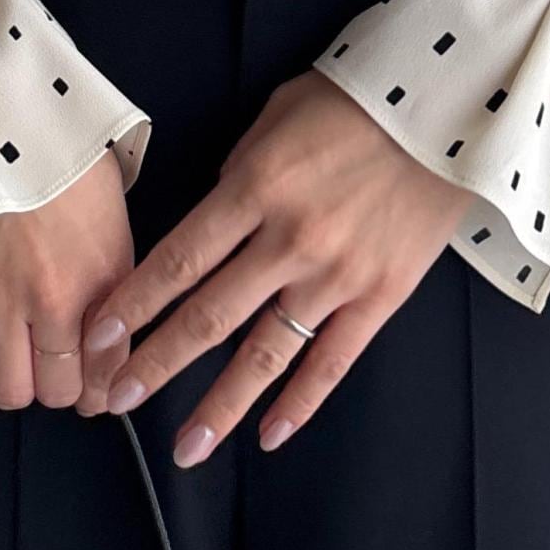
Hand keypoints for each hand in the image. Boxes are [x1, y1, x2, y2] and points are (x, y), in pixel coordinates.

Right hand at [0, 146, 132, 407]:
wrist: (1, 113)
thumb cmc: (65, 153)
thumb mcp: (113, 210)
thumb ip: (115, 271)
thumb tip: (114, 320)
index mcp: (107, 276)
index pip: (113, 370)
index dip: (105, 390)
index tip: (97, 388)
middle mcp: (58, 300)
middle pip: (60, 391)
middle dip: (61, 388)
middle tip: (54, 368)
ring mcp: (1, 298)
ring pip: (11, 391)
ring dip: (16, 383)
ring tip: (15, 360)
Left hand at [78, 70, 474, 464]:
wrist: (449, 109)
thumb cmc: (358, 100)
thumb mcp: (278, 115)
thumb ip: (240, 173)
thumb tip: (213, 218)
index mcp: (257, 187)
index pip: (179, 259)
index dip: (135, 303)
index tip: (99, 337)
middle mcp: (291, 239)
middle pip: (209, 316)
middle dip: (156, 364)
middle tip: (115, 400)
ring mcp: (338, 274)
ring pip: (266, 354)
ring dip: (219, 405)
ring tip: (185, 449)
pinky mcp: (382, 295)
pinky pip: (333, 361)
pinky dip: (300, 403)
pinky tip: (268, 435)